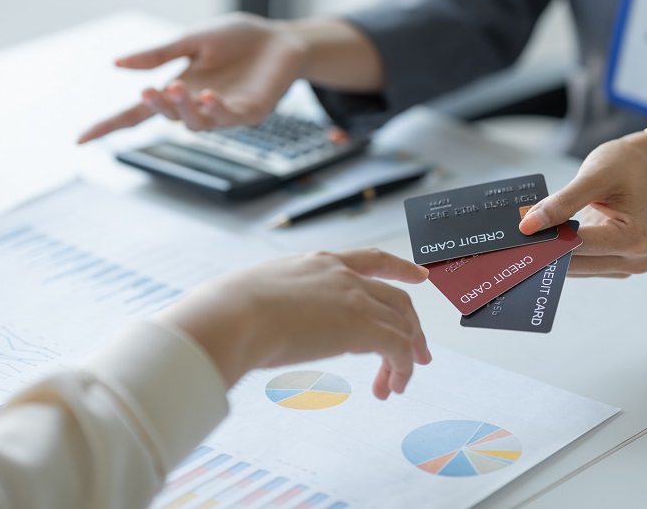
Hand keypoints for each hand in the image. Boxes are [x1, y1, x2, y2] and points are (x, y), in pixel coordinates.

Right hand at [78, 13, 307, 142]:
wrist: (280, 38)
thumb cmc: (236, 39)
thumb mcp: (192, 40)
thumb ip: (158, 54)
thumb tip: (116, 63)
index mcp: (177, 88)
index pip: (138, 113)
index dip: (110, 126)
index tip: (80, 139)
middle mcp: (197, 105)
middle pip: (167, 117)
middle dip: (157, 107)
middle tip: (148, 91)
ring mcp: (224, 112)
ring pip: (197, 123)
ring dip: (185, 109)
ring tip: (179, 87)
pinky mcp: (250, 113)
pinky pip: (229, 118)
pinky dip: (217, 110)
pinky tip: (209, 96)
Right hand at [158, 248, 431, 398]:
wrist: (232, 316)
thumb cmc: (227, 310)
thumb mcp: (256, 294)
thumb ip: (270, 303)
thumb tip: (249, 320)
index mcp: (318, 263)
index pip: (370, 259)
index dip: (398, 268)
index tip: (418, 274)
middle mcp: (342, 275)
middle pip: (396, 297)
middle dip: (412, 326)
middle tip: (419, 351)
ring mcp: (354, 298)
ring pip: (401, 325)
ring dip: (406, 356)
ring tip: (400, 383)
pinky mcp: (362, 326)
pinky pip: (398, 348)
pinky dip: (401, 369)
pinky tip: (391, 387)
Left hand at [518, 133, 646, 277]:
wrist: (644, 168)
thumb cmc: (625, 167)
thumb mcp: (594, 176)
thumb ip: (562, 202)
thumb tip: (528, 226)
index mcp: (635, 238)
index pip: (580, 245)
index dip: (547, 239)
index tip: (518, 234)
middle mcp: (634, 259)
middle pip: (575, 262)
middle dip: (546, 248)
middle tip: (514, 236)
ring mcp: (624, 266)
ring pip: (573, 268)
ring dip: (550, 252)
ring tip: (529, 234)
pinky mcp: (611, 265)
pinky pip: (578, 264)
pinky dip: (560, 251)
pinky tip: (546, 237)